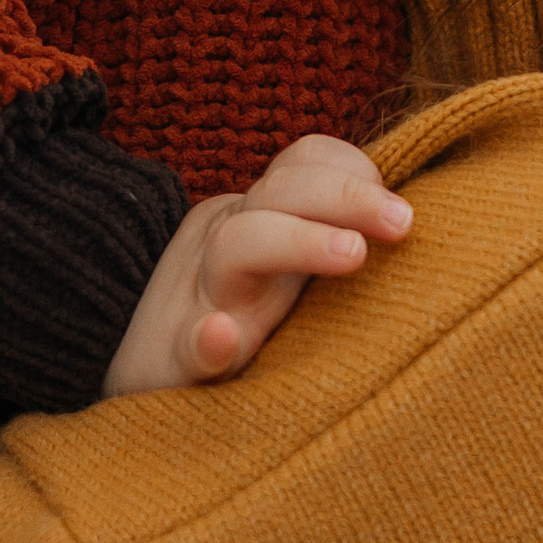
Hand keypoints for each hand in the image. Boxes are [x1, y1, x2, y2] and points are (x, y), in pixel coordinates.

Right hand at [102, 137, 412, 396]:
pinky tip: (222, 337)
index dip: (351, 171)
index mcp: (256, 221)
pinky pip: (186, 347)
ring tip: (353, 255)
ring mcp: (201, 302)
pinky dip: (205, 340)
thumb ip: (325, 234)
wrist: (133, 378)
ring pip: (236, 247)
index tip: (400, 211)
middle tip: (403, 222)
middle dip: (345, 197)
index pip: (301, 164)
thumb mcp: (276, 263)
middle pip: (279, 194)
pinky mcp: (176, 365)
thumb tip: (410, 220)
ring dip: (298, 242)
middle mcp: (227, 249)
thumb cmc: (233, 320)